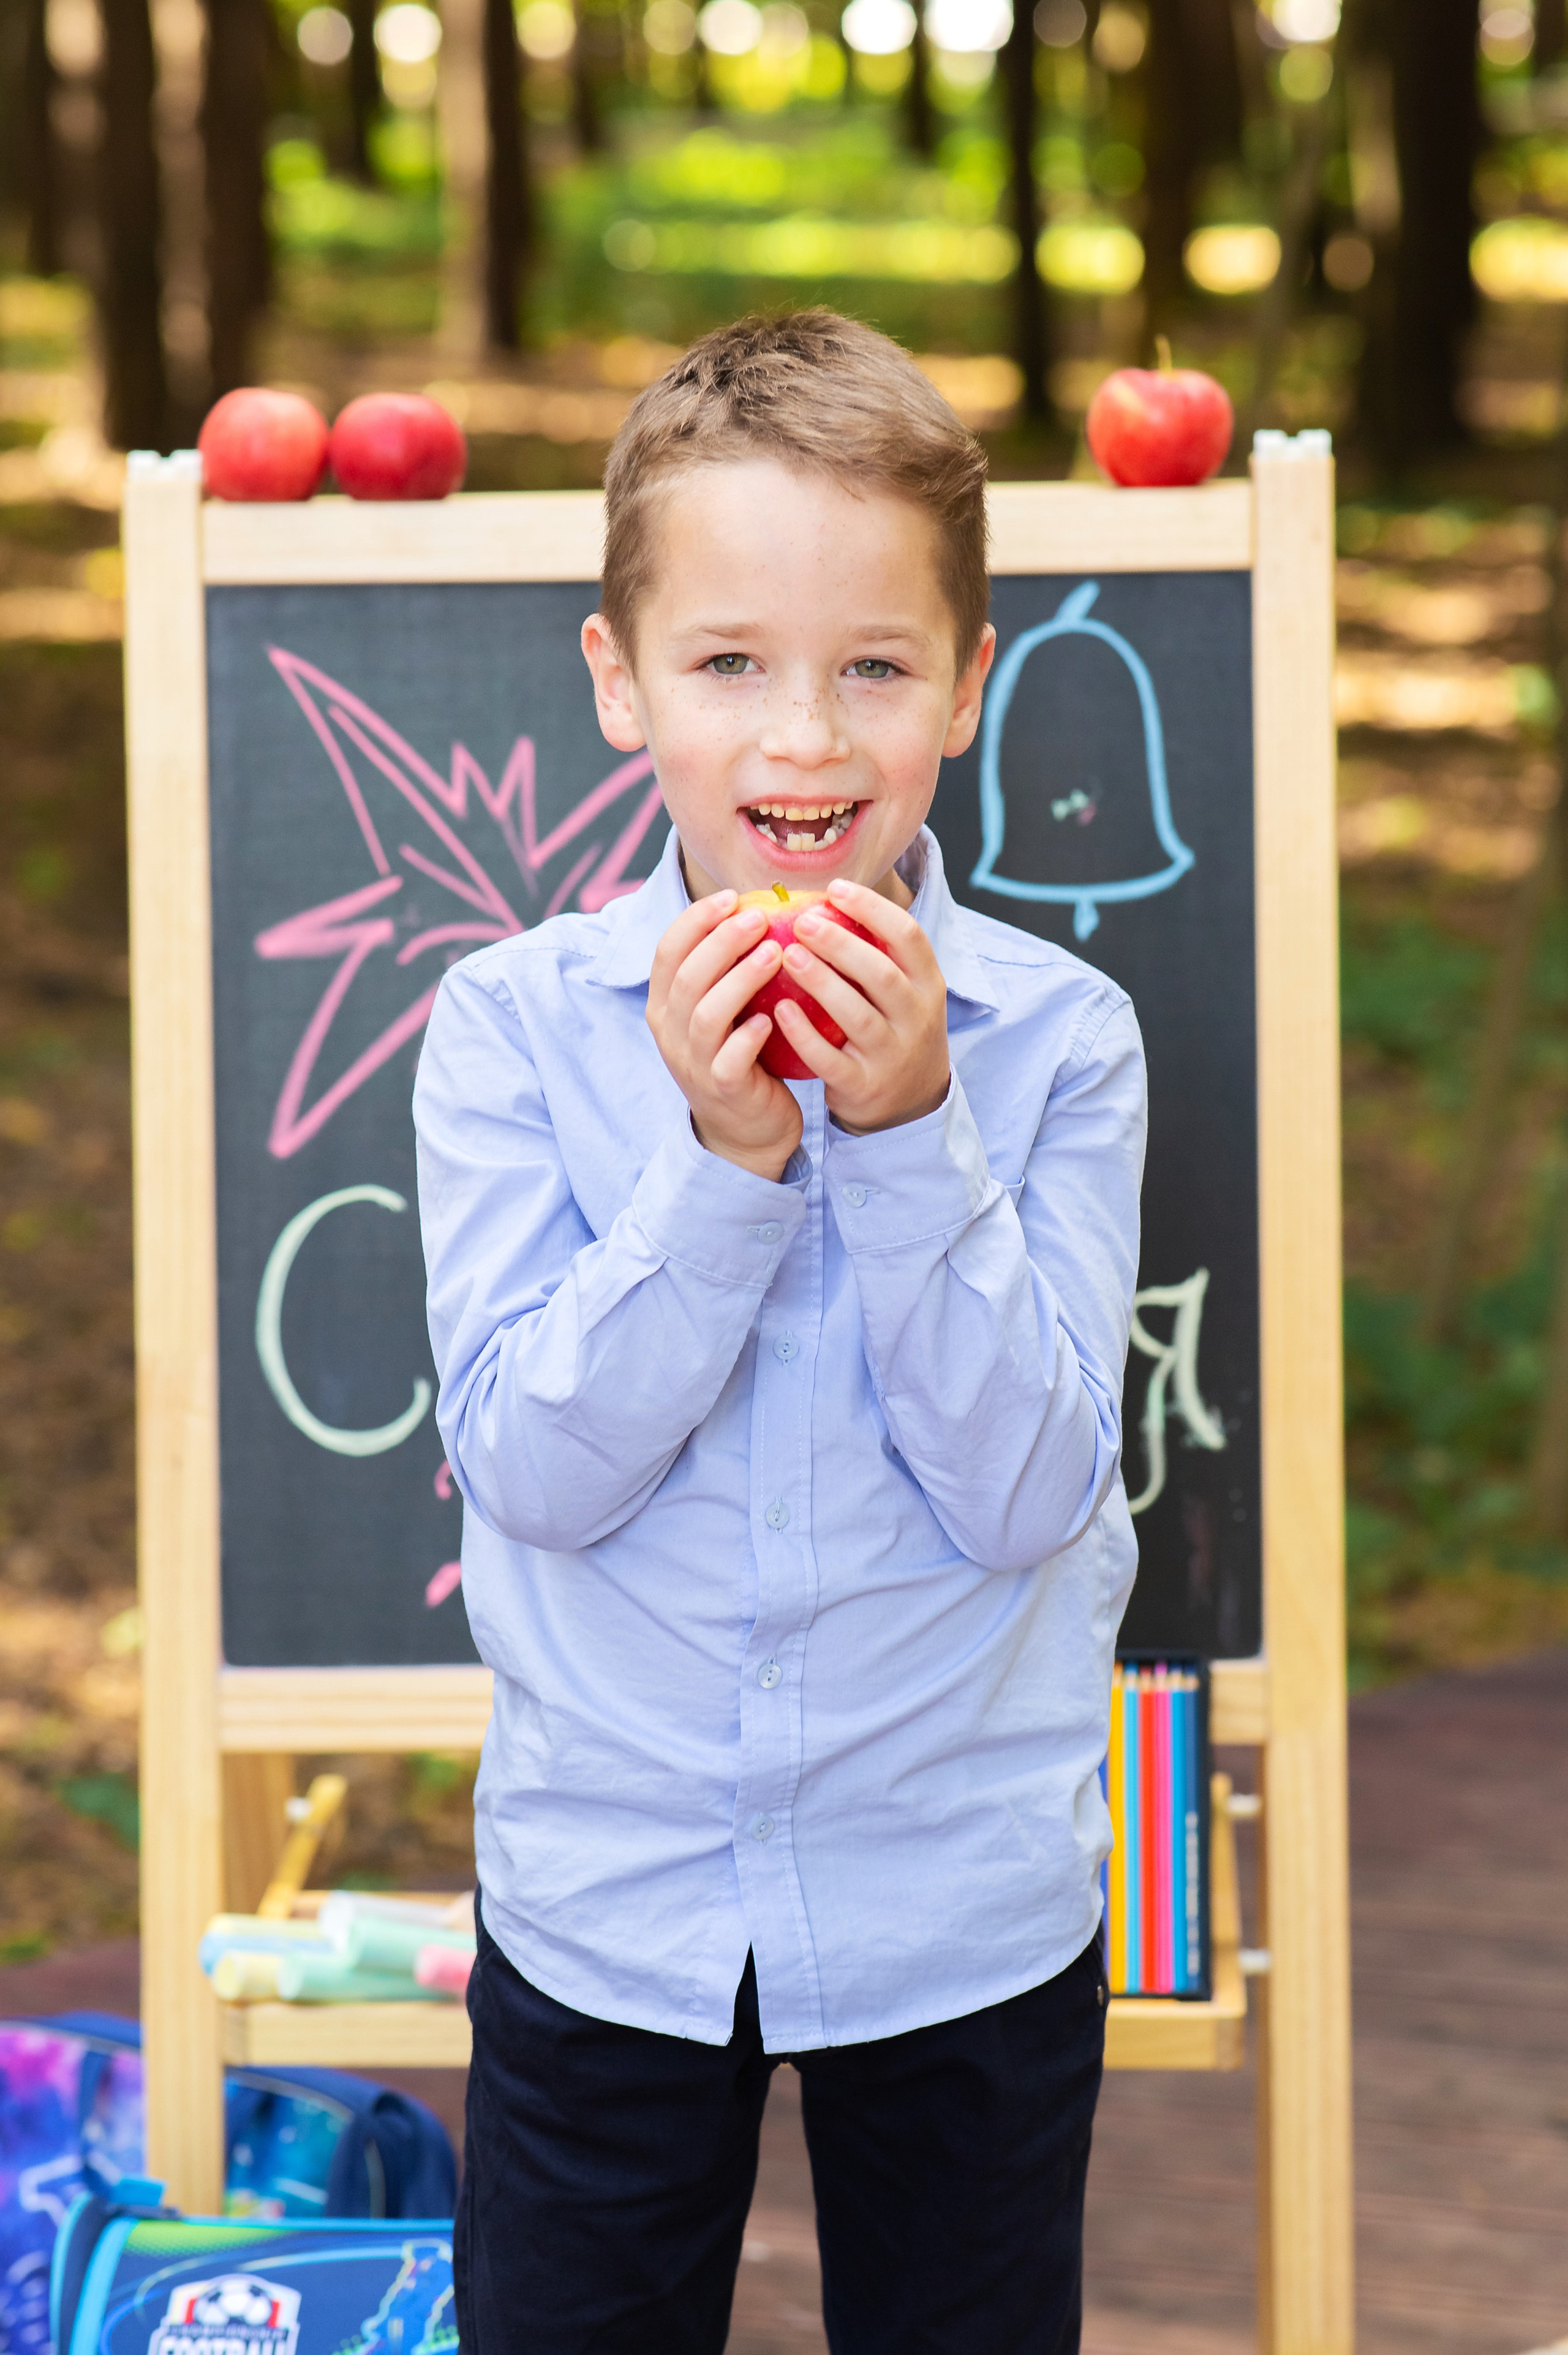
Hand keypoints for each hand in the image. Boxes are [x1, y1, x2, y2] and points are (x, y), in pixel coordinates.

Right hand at [647, 892, 803, 1181]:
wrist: (746, 1130)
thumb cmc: (739, 1054)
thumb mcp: (720, 1010)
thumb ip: (725, 969)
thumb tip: (759, 906)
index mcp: (665, 1005)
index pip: (667, 951)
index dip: (696, 920)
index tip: (732, 898)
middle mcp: (670, 1032)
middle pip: (688, 976)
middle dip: (722, 940)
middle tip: (761, 916)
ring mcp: (693, 1062)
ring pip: (707, 1014)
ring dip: (741, 979)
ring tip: (776, 952)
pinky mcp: (722, 1089)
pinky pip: (731, 1059)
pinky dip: (749, 1035)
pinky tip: (772, 1015)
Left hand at [772, 880, 949, 1134]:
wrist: (911, 1104)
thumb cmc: (895, 1029)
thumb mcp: (906, 992)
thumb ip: (878, 954)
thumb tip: (823, 898)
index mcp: (927, 985)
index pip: (909, 936)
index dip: (873, 909)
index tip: (835, 888)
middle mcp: (916, 1018)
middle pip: (881, 974)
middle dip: (841, 944)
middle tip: (802, 920)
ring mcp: (891, 1055)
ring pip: (856, 1016)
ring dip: (820, 983)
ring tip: (787, 955)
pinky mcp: (863, 1086)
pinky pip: (830, 1059)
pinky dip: (804, 1035)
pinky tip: (778, 1010)